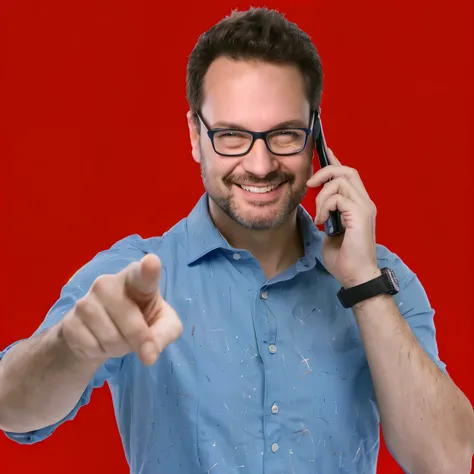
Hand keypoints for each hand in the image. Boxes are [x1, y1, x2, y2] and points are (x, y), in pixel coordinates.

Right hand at [60, 254, 182, 365]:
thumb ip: (163, 334)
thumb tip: (149, 354)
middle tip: (140, 341)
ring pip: (110, 337)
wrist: (100, 332)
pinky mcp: (70, 321)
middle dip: (138, 340)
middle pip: (130, 319)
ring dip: (119, 348)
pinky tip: (100, 341)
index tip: (151, 263)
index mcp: (136, 279)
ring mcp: (85, 300)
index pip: (142, 273)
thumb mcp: (162, 326)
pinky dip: (100, 352)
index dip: (148, 269)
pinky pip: (92, 347)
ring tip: (119, 339)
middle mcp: (108, 283)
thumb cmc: (140, 319)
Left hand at [306, 149, 379, 287]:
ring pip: (341, 180)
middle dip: (325, 172)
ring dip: (322, 196)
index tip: (324, 150)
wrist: (355, 276)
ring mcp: (364, 207)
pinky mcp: (361, 214)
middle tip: (310, 185)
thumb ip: (328, 215)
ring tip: (320, 216)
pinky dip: (325, 206)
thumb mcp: (330, 231)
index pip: (348, 175)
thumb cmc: (344, 258)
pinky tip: (324, 222)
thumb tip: (319, 207)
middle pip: (347, 170)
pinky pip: (338, 197)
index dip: (335, 161)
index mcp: (358, 205)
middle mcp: (364, 202)